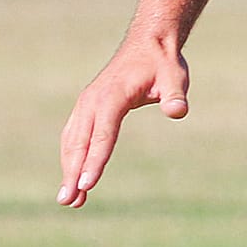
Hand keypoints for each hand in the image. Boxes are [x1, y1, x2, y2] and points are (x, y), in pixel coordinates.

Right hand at [57, 34, 189, 207]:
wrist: (147, 44)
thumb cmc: (162, 64)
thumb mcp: (175, 76)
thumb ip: (175, 94)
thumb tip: (178, 111)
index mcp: (112, 96)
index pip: (102, 134)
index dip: (94, 161)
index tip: (86, 185)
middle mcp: (92, 101)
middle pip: (80, 142)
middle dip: (72, 173)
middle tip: (68, 201)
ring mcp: (86, 104)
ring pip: (72, 142)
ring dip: (68, 169)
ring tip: (68, 200)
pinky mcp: (86, 108)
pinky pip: (73, 136)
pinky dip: (71, 158)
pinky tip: (73, 178)